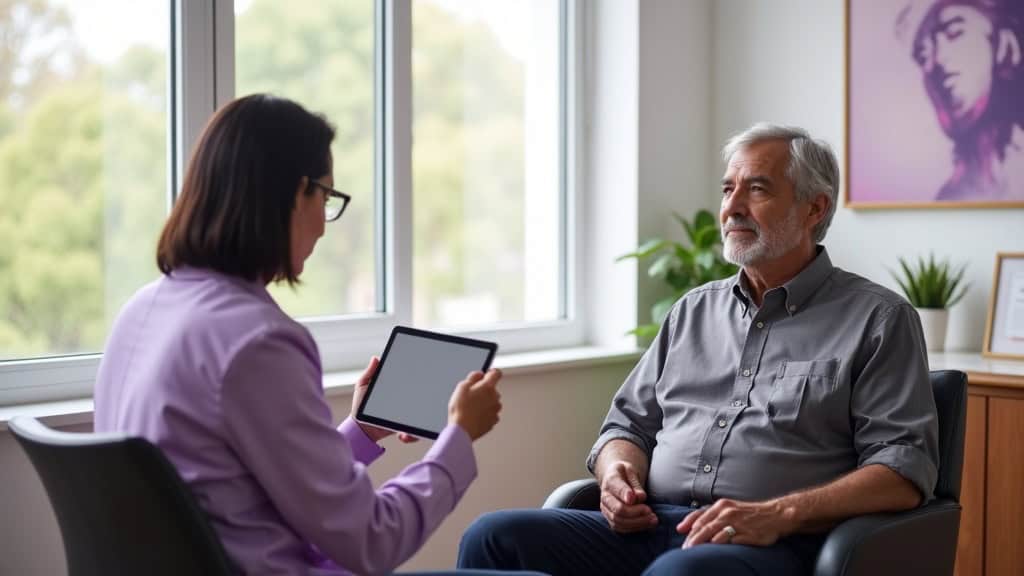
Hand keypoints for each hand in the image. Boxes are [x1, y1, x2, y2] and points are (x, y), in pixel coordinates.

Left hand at [350, 357, 417, 443]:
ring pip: (421, 413)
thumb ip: (369, 373)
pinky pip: (415, 429)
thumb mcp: (362, 386)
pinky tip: (402, 434)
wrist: (361, 430)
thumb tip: (376, 358)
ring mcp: (405, 413)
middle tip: (421, 396)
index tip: (418, 373)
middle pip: (418, 395)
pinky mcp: (405, 426)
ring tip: (411, 421)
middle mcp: (402, 400)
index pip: (408, 381)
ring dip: (419, 417)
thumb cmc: (360, 407)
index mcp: (394, 389)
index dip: (415, 377)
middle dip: (422, 396)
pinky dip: (412, 434)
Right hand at [448, 369, 501, 440]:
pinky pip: (490, 413)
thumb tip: (479, 374)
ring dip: (485, 403)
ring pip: (492, 402)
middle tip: (471, 396)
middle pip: (492, 389)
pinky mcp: (493, 421)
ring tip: (471, 408)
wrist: (462, 430)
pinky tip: (474, 416)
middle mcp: (495, 398)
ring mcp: (495, 410)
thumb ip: (473, 377)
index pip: (496, 373)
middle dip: (484, 391)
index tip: (487, 374)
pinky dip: (484, 414)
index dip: (491, 373)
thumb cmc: (461, 409)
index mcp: (488, 387)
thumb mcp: (461, 387)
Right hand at [598, 461, 657, 532]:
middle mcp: (605, 497)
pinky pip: (620, 528)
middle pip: (618, 509)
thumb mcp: (630, 471)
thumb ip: (635, 483)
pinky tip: (647, 524)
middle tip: (650, 511)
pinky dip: (635, 528)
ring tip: (653, 520)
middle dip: (636, 513)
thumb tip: (640, 497)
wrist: (615, 478)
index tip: (642, 498)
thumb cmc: (625, 474)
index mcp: (610, 481)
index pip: (616, 489)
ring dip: (638, 523)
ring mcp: (606, 509)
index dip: (627, 494)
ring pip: (619, 522)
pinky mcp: (610, 519)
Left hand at [677, 498, 793, 547]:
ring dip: (701, 542)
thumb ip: (710, 515)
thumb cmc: (750, 513)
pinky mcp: (747, 534)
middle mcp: (727, 513)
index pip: (700, 516)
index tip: (680, 534)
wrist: (776, 515)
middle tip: (685, 549)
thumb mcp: (730, 508)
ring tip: (693, 551)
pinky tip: (713, 549)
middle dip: (692, 538)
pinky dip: (719, 544)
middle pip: (704, 526)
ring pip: (714, 533)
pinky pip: (730, 540)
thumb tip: (685, 526)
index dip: (688, 525)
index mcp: (722, 506)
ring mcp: (737, 523)